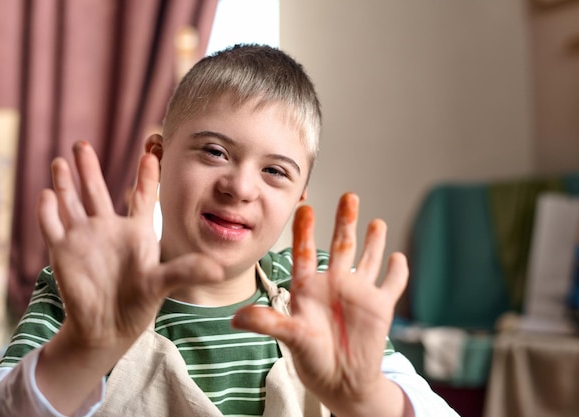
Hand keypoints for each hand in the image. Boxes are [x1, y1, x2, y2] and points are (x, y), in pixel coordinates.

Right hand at [35, 138, 222, 413]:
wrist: (108, 328)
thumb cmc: (139, 303)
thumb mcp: (164, 284)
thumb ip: (187, 271)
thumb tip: (218, 269)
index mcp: (137, 231)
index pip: (144, 196)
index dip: (147, 176)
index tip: (150, 152)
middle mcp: (109, 228)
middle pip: (97, 190)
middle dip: (88, 167)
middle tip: (81, 143)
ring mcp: (84, 238)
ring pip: (72, 202)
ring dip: (65, 182)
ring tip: (61, 160)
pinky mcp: (63, 252)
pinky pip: (52, 226)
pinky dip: (48, 211)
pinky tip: (47, 195)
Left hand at [232, 193, 411, 416]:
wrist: (341, 382)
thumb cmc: (312, 359)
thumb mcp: (290, 338)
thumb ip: (268, 324)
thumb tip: (236, 318)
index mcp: (309, 288)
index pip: (306, 251)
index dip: (304, 230)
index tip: (304, 207)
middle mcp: (334, 284)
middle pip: (342, 245)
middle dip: (345, 220)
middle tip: (348, 196)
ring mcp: (358, 294)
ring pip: (368, 259)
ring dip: (373, 240)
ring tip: (375, 221)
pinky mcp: (380, 308)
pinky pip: (391, 285)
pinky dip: (398, 272)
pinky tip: (399, 258)